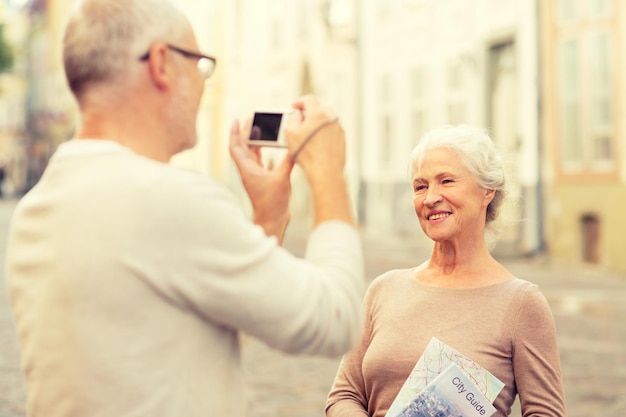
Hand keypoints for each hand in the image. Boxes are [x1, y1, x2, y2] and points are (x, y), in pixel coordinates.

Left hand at [229, 119, 294, 241]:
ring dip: (254, 140)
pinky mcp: (262, 179)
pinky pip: (259, 160)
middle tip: (251, 118)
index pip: (236, 147)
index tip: (236, 120)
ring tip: (260, 128)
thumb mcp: (281, 178)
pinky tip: (269, 146)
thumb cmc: (272, 202)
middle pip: (243, 146)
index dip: (234, 133)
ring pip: (251, 153)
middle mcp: (248, 170)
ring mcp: (255, 174)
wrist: (272, 219)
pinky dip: (262, 151)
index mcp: (247, 169)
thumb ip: (288, 161)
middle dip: (245, 132)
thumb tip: (295, 146)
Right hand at [286, 95, 344, 176]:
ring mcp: (338, 129)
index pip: (308, 100)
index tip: (294, 106)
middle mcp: (331, 118)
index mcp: (318, 114)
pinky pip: (331, 130)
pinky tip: (317, 142)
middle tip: (301, 120)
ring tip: (308, 133)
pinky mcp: (342, 139)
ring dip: (317, 123)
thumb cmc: (307, 154)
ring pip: (326, 120)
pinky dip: (324, 132)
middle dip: (309, 112)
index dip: (299, 102)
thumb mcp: (291, 134)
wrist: (326, 171)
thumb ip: (292, 120)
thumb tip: (297, 116)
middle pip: (319, 108)